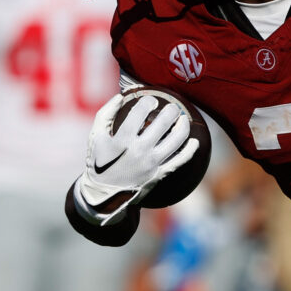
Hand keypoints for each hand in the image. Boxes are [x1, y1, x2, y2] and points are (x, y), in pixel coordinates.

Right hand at [76, 94, 198, 224]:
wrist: (103, 194)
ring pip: (176, 140)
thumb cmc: (99, 161)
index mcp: (121, 140)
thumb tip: (121, 96)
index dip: (148, 102)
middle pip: (163, 123)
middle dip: (171, 110)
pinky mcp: (159, 174)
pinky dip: (190, 150)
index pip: (140, 112)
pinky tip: (194, 141)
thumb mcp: (95, 137)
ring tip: (183, 119)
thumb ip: (106, 114)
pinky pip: (180, 160)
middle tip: (172, 108)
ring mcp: (151, 163)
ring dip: (183, 126)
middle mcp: (138, 151)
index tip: (152, 101)